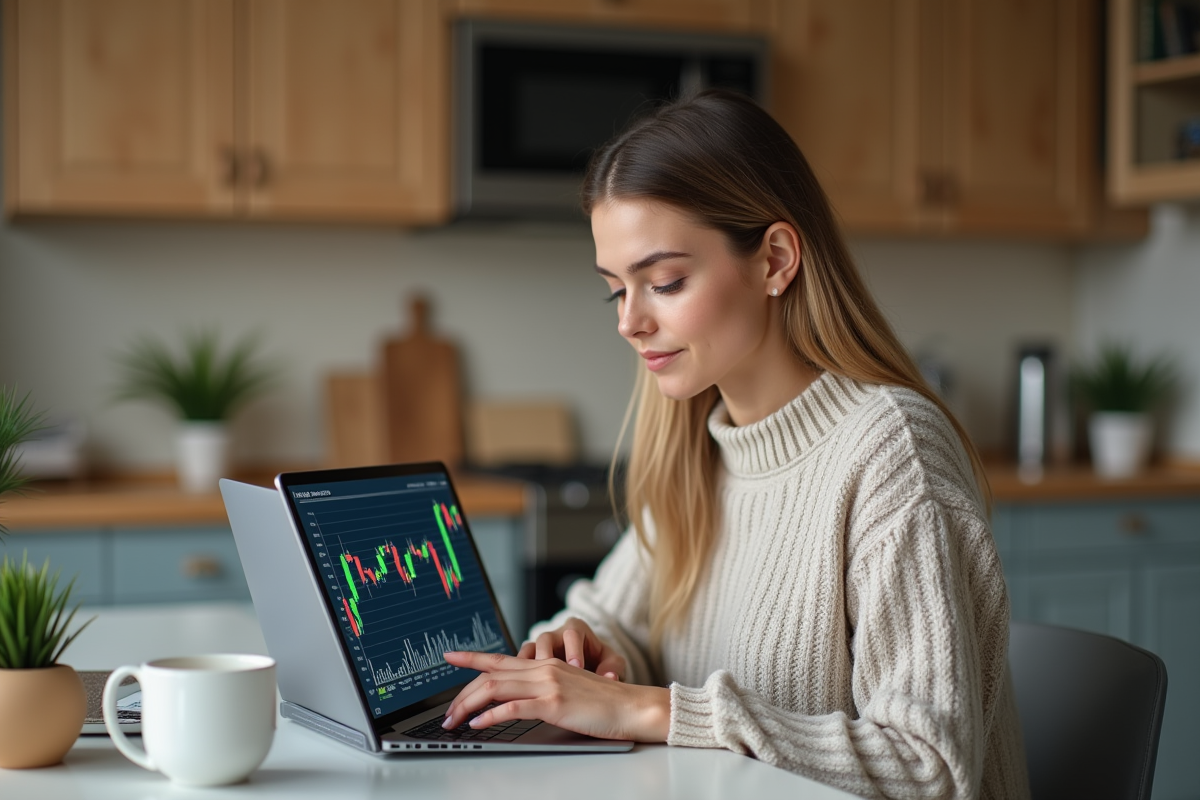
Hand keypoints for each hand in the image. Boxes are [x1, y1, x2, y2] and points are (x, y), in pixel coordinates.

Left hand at [442, 651, 668, 741]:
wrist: (632, 706)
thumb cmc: (604, 703)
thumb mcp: (569, 689)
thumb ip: (544, 690)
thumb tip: (518, 702)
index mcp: (545, 665)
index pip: (500, 658)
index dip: (472, 657)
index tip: (450, 656)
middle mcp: (543, 669)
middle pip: (490, 675)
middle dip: (462, 693)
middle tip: (446, 712)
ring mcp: (548, 684)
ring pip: (496, 687)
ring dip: (469, 705)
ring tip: (454, 720)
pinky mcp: (554, 703)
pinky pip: (514, 707)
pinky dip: (491, 716)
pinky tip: (479, 724)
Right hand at [517, 617, 625, 680]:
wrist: (592, 670)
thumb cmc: (601, 664)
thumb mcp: (612, 663)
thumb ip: (614, 667)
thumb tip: (611, 677)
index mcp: (577, 629)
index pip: (572, 633)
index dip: (573, 650)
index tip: (577, 667)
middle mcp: (556, 635)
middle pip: (545, 639)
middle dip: (546, 657)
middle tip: (550, 674)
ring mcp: (541, 647)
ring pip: (529, 650)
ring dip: (529, 667)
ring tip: (532, 684)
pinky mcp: (531, 661)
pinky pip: (520, 663)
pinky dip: (520, 675)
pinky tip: (522, 689)